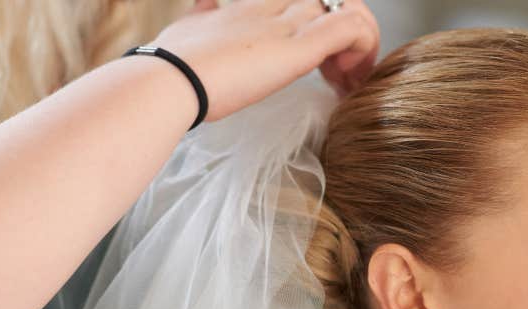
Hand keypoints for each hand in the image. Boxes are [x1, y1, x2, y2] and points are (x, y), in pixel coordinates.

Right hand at [150, 0, 379, 121]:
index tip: (318, 57)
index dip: (315, 20)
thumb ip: (204, 16)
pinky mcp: (298, 49)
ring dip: (359, 42)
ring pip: (347, 9)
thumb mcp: (190, 29)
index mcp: (247, 6)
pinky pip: (350, 28)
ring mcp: (286, 25)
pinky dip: (361, 48)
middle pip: (326, 0)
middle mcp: (270, 8)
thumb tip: (205, 3)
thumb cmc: (169, 67)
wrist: (166, 80)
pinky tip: (345, 77)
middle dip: (343, 30)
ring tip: (347, 78)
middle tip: (339, 70)